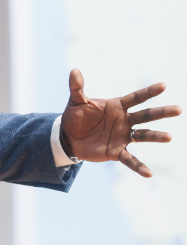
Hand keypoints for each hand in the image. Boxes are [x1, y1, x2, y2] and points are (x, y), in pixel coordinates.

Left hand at [60, 69, 181, 177]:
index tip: (164, 86)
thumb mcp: (75, 101)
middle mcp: (124, 121)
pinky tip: (149, 173)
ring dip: (155, 136)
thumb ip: (77, 87)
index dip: (149, 92)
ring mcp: (122, 137)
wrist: (68, 137)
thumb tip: (74, 70)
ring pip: (143, 136)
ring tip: (169, 137)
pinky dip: (139, 166)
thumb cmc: (75, 116)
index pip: (136, 98)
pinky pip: (130, 159)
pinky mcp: (115, 152)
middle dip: (162, 112)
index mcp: (117, 106)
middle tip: (178, 109)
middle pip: (146, 115)